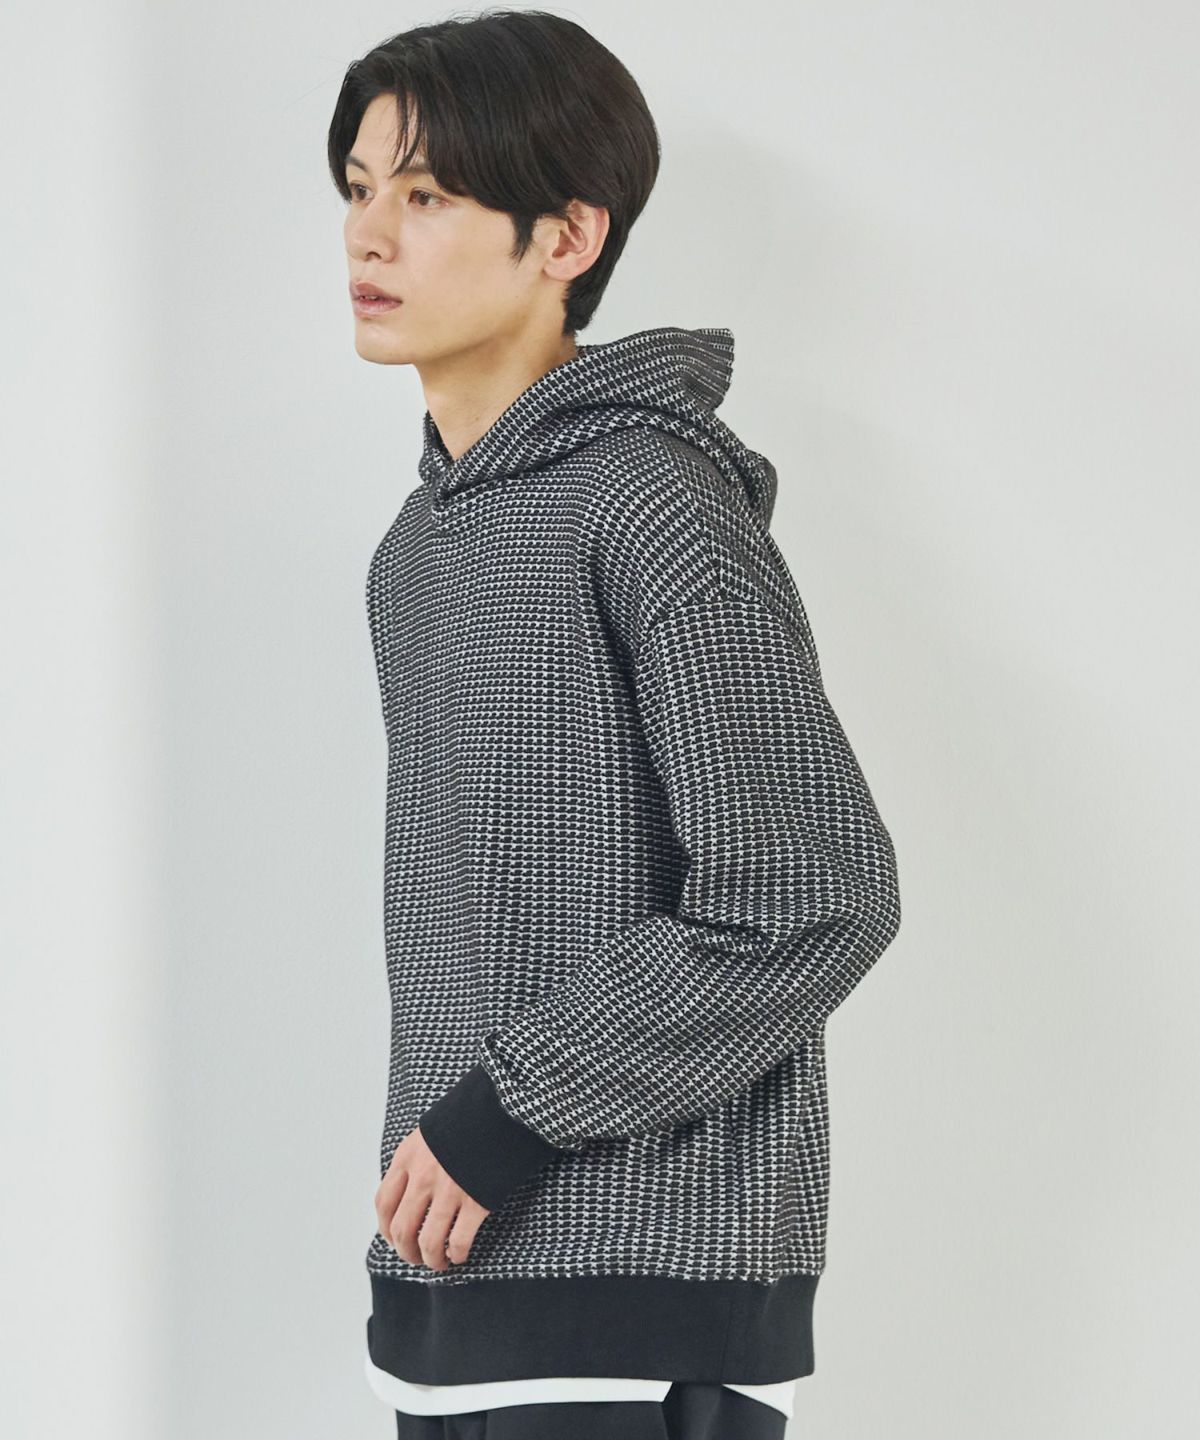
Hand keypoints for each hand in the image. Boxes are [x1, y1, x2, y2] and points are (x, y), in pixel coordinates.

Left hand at [375, 1124, 491, 1271]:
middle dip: (406, 1252)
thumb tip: (409, 1195)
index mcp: (408, 1157)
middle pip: (402, 1230)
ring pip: (428, 1243)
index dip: (386, 1229)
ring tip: (439, 1263)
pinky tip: (460, 1254)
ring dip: (431, 1260)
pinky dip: (457, 1254)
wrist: (503, 1107)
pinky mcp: (476, 1201)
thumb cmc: (467, 1119)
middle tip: (416, 1257)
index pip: (383, 1204)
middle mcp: (423, 1176)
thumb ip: (416, 1162)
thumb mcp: (430, 1133)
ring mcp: (449, 1190)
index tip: (394, 1239)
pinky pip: (459, 1242)